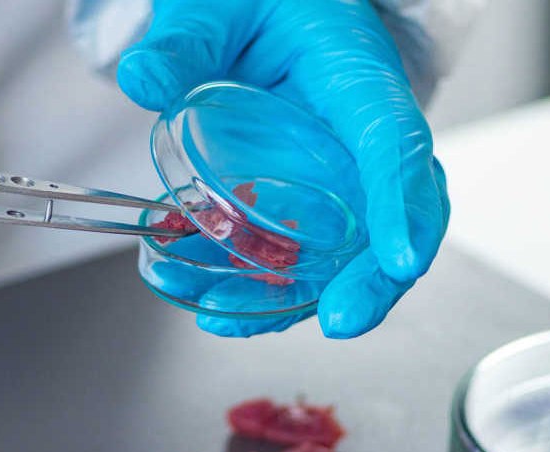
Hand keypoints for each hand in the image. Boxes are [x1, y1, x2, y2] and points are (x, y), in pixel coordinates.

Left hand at [118, 0, 447, 338]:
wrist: (271, 7)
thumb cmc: (269, 1)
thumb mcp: (218, 5)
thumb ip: (184, 39)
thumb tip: (146, 77)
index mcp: (362, 83)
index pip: (397, 146)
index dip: (403, 206)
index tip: (401, 259)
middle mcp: (366, 140)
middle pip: (399, 220)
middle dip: (375, 280)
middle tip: (343, 322)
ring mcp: (342, 178)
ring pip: (347, 253)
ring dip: (297, 297)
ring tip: (224, 314)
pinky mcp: (309, 202)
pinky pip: (302, 255)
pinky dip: (263, 287)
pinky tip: (211, 298)